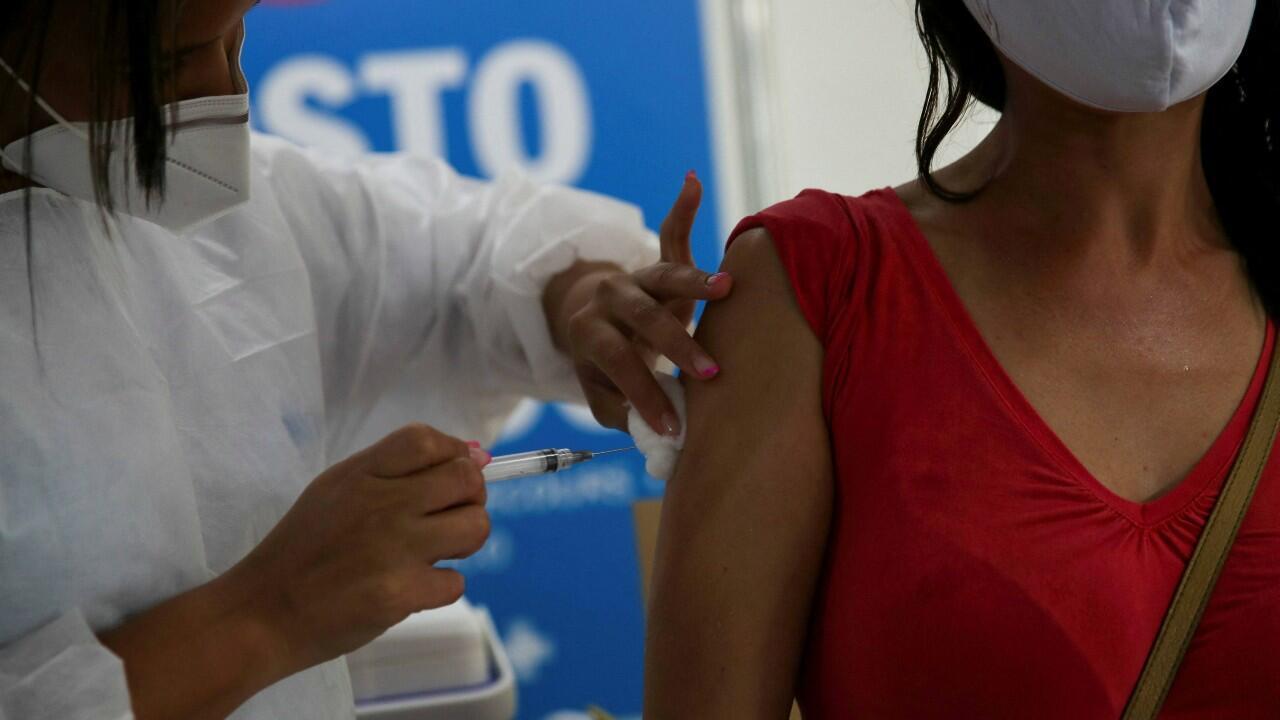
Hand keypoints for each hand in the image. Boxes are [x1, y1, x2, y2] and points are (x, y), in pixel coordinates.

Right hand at [229, 424, 491, 670]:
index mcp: (361, 474)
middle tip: (447, 517)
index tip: (452, 474)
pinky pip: (456, 582)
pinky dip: (439, 588)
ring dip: (464, 541)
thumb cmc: (304, 549)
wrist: (262, 613)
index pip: (427, 440)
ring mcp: (394, 548)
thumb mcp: (336, 490)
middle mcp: (382, 504)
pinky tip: (411, 588)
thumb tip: (476, 456)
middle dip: (471, 497)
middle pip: (466, 480)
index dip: (455, 453)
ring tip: (435, 551)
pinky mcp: (400, 594)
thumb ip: (397, 470)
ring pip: (475, 527)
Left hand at [562, 172, 732, 434]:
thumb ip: (620, 411)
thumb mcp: (601, 393)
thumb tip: (648, 428)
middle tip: (709, 372)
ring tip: (726, 286)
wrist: (595, 324)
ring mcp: (636, 277)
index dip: (642, 393)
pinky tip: (691, 182)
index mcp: (589, 331)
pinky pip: (673, 234)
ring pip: (664, 275)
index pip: (616, 361)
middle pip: (642, 318)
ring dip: (696, 281)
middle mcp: (610, 298)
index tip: (671, 426)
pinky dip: (683, 208)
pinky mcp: (660, 265)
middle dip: (676, 346)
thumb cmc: (607, 368)